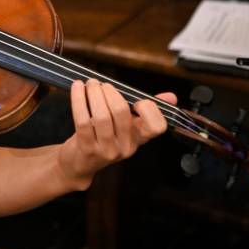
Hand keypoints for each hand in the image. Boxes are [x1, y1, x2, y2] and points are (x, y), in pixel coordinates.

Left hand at [57, 79, 175, 189]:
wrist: (80, 164)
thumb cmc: (103, 138)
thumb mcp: (126, 127)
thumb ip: (146, 110)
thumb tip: (171, 96)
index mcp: (139, 139)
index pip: (156, 127)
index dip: (149, 109)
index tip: (137, 99)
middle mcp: (126, 147)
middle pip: (122, 113)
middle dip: (110, 92)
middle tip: (100, 83)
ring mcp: (106, 149)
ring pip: (102, 116)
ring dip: (93, 94)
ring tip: (90, 84)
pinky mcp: (87, 148)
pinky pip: (82, 120)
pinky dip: (79, 100)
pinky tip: (77, 89)